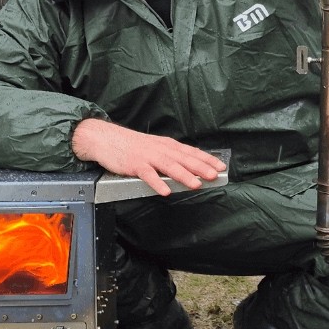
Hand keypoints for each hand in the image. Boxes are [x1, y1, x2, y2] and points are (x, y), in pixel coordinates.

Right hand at [71, 118, 226, 195]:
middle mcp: (161, 149)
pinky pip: (148, 175)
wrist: (106, 138)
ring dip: (184, 175)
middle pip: (184, 159)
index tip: (221, 166)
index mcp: (167, 145)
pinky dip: (157, 183)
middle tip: (215, 175)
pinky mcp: (135, 164)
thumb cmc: (132, 146)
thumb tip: (190, 167)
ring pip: (169, 166)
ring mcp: (148, 156)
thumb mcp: (155, 148)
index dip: (207, 159)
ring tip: (196, 184)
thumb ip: (171, 157)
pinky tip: (165, 190)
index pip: (191, 152)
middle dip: (201, 167)